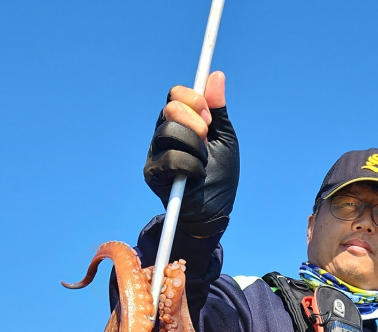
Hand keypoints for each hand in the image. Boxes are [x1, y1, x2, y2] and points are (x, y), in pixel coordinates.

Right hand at [144, 71, 238, 237]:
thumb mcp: (225, 138)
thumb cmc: (220, 175)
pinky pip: (169, 158)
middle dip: (195, 123)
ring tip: (202, 162)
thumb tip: (215, 75)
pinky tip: (195, 175)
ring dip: (195, 148)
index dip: (193, 100)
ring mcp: (156, 152)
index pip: (175, 95)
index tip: (210, 118)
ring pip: (169, 132)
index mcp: (181, 121)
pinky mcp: (152, 172)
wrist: (214, 211)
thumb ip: (218, 110)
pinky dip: (190, 166)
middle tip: (207, 139)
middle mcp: (164, 133)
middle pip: (170, 109)